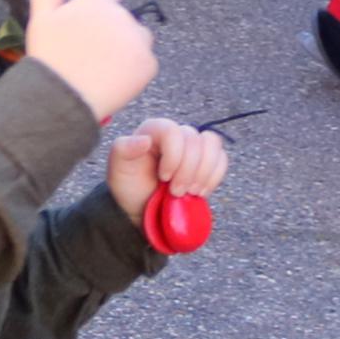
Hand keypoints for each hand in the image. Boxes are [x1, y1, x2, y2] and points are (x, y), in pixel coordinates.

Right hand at [24, 0, 157, 119]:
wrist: (61, 99)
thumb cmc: (48, 56)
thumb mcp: (41, 15)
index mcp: (98, 1)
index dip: (97, 9)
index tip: (83, 29)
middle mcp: (122, 15)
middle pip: (123, 17)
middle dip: (111, 30)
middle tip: (89, 53)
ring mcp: (138, 40)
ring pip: (138, 38)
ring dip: (126, 48)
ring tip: (102, 68)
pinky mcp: (148, 65)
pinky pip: (146, 62)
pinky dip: (134, 70)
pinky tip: (113, 80)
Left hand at [104, 116, 230, 220]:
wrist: (143, 208)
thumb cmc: (128, 186)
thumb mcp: (117, 170)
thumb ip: (123, 150)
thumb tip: (144, 140)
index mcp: (154, 130)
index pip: (173, 131)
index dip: (174, 156)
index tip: (164, 177)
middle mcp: (176, 134)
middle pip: (196, 140)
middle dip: (188, 171)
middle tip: (175, 192)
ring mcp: (194, 147)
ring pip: (213, 145)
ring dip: (204, 173)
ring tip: (190, 191)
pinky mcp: (207, 161)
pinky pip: (222, 159)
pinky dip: (214, 177)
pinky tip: (200, 191)